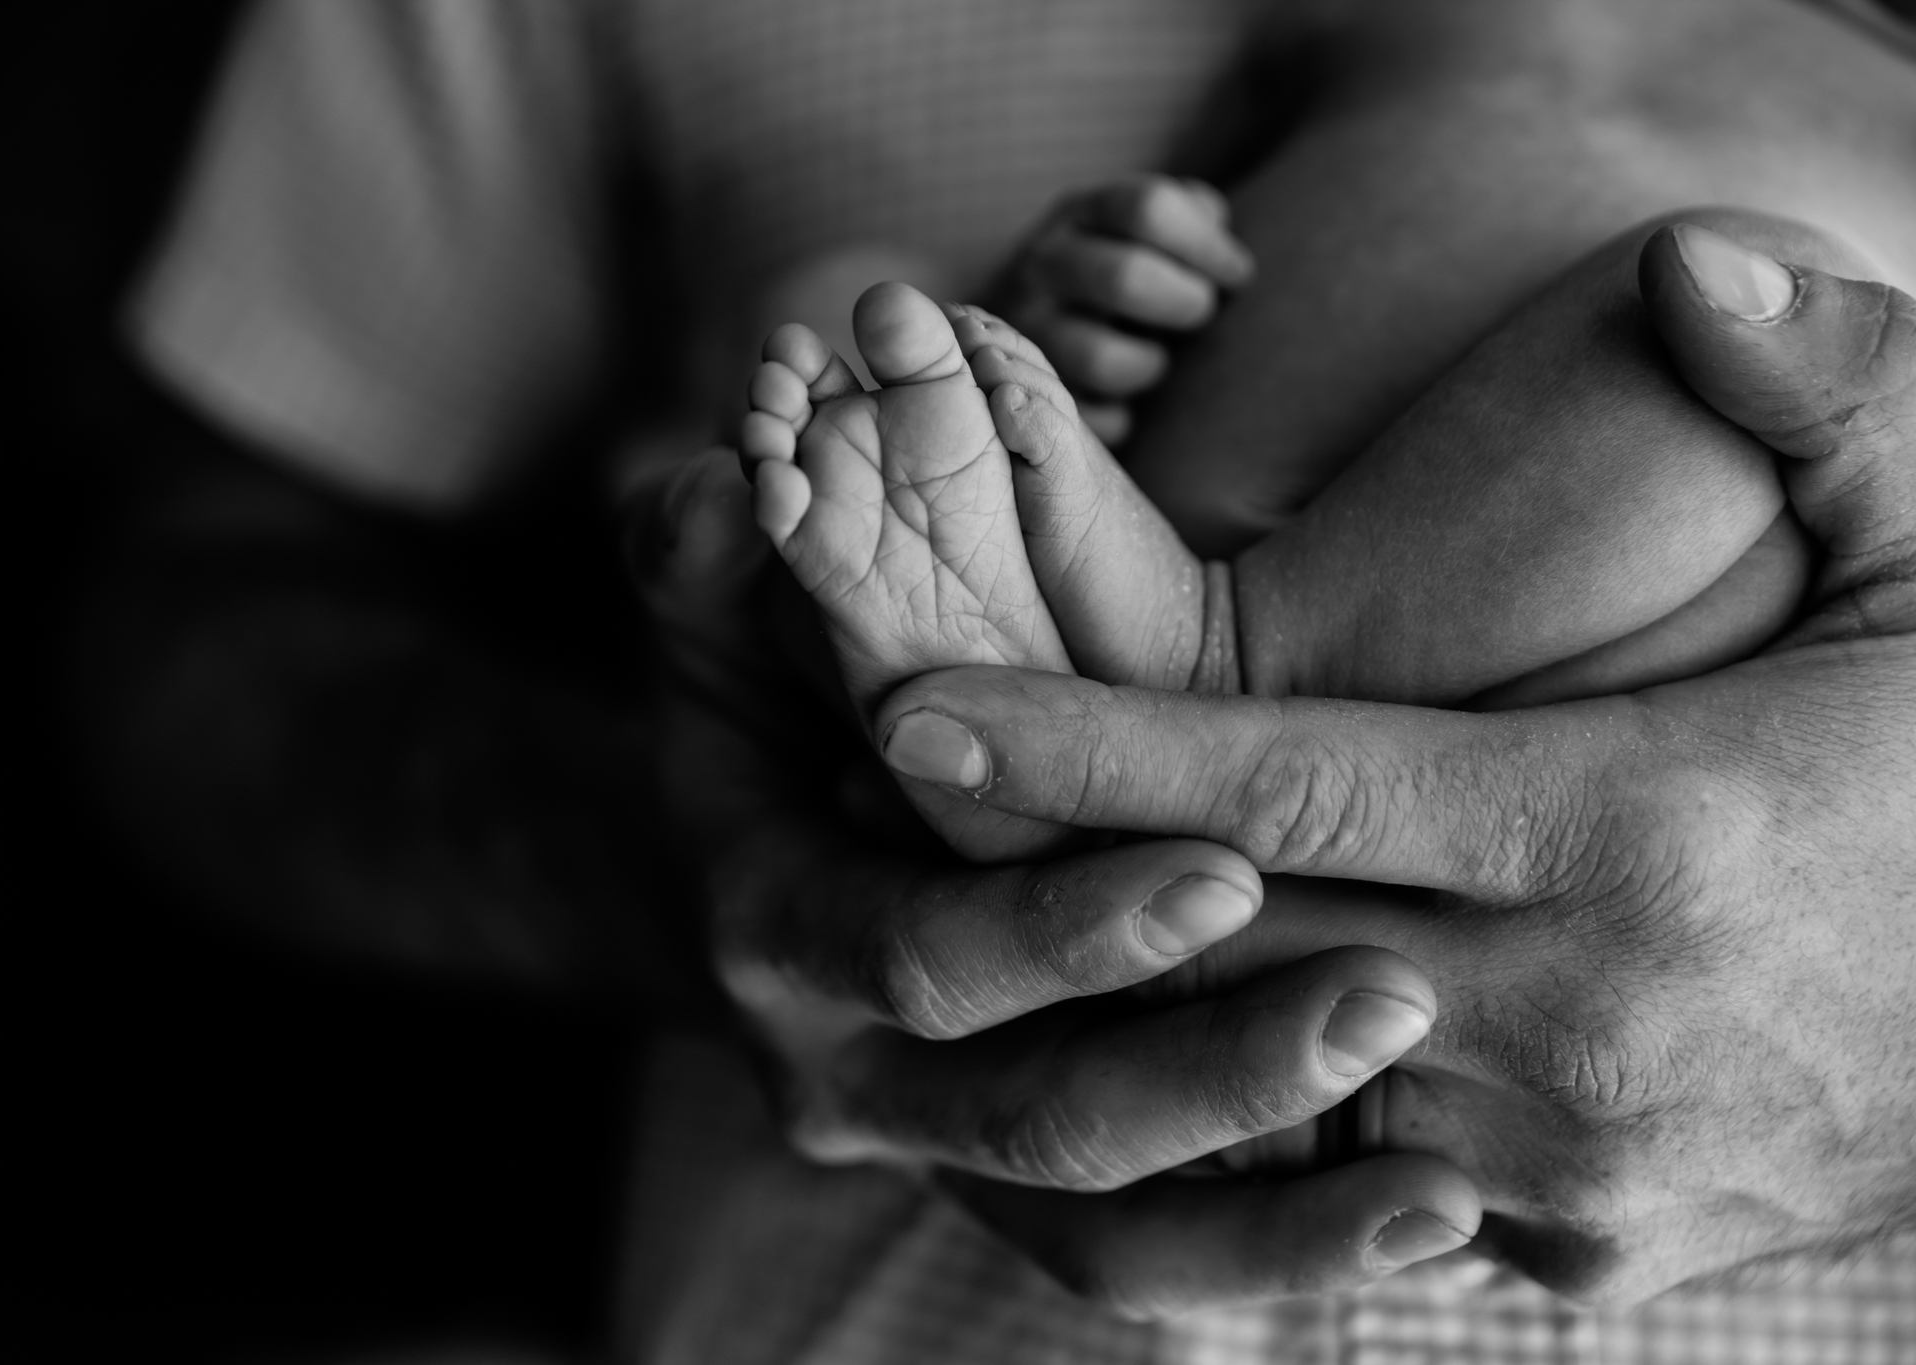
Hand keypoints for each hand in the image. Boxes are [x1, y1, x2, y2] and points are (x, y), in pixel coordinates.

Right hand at [632, 445, 1482, 1310]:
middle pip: (1029, 1120)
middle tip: (1390, 1000)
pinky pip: (1148, 1260)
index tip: (1226, 864)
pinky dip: (1278, 1258)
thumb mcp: (714, 603)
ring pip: (1098, 1235)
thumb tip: (719, 497)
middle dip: (1211, 1072)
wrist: (764, 832)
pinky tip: (1432, 1225)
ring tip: (1445, 1195)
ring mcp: (938, 1148)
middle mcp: (843, 1074)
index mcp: (772, 931)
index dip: (1055, 927)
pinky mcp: (1025, 1193)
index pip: (914, 953)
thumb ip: (707, 549)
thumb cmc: (764, 679)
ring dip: (1271, 1225)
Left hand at [871, 242, 1915, 1300]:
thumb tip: (1692, 268)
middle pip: (1221, 945)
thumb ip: (1830, 390)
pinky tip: (1220, 1010)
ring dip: (1141, 988)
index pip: (1278, 786)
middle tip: (906, 793)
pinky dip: (1274, 1095)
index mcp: (1636, 831)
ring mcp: (1576, 1165)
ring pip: (1264, 1078)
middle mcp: (1580, 1022)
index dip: (1077, 746)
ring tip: (1034, 897)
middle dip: (1051, 872)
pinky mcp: (1589, 1252)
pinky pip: (1364, 1178)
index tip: (911, 712)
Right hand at [992, 176, 1252, 445]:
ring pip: (1100, 357)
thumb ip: (1189, 217)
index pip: (1146, 209)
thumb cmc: (1115, 273)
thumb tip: (1215, 230)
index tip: (1237, 276)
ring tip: (1159, 361)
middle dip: (1186, 303)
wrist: (1016, 324)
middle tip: (1202, 315)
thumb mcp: (1140, 228)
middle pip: (1124, 278)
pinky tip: (1128, 402)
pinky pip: (1089, 417)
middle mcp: (1042, 265)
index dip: (1207, 245)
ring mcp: (1025, 331)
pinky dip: (1121, 418)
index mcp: (1080, 213)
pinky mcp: (1026, 393)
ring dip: (1150, 364)